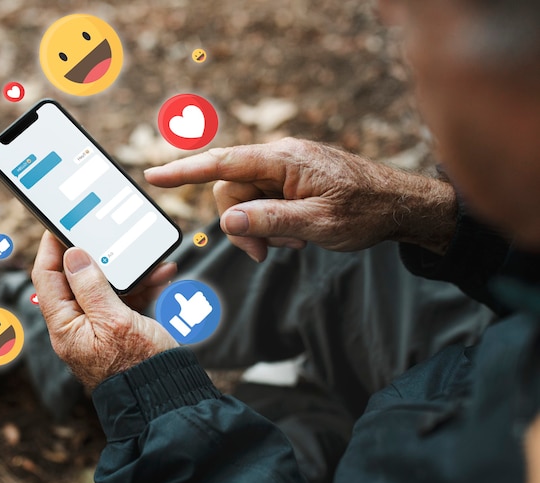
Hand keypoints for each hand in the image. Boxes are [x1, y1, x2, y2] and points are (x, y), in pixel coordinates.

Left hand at [31, 232, 178, 389]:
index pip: (47, 278)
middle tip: (110, 236)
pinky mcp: (122, 330)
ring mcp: (100, 328)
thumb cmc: (137, 366)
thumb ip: (91, 286)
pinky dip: (144, 287)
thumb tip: (72, 255)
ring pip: (109, 287)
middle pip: (79, 279)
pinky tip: (163, 275)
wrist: (166, 397)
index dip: (51, 248)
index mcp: (65, 326)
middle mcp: (78, 326)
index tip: (60, 224)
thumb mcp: (114, 320)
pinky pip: (128, 300)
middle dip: (101, 257)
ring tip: (153, 260)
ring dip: (131, 272)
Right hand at [145, 137, 456, 260]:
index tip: (154, 176)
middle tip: (266, 253)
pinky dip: (271, 224)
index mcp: (282, 160)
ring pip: (245, 200)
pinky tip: (297, 235)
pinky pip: (263, 202)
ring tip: (294, 241)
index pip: (223, 164)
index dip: (185, 171)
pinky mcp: (290, 182)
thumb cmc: (365, 211)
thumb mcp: (317, 223)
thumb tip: (227, 220)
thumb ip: (269, 220)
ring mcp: (284, 170)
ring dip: (261, 228)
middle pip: (231, 190)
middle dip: (242, 225)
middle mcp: (278, 159)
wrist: (400, 205)